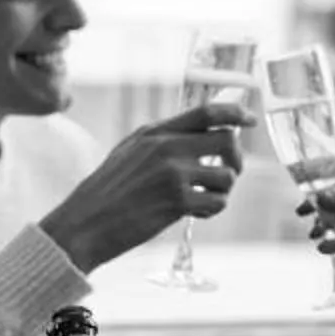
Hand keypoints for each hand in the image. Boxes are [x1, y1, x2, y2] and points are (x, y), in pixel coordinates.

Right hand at [40, 102, 244, 273]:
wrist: (84, 223)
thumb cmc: (105, 192)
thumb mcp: (128, 151)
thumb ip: (160, 140)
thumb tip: (195, 135)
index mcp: (155, 132)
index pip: (206, 112)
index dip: (235, 112)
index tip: (250, 119)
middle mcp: (167, 147)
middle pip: (227, 140)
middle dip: (236, 159)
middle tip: (229, 173)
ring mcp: (173, 174)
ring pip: (226, 176)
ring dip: (223, 191)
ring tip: (205, 199)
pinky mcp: (177, 202)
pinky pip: (216, 202)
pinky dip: (212, 210)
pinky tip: (195, 213)